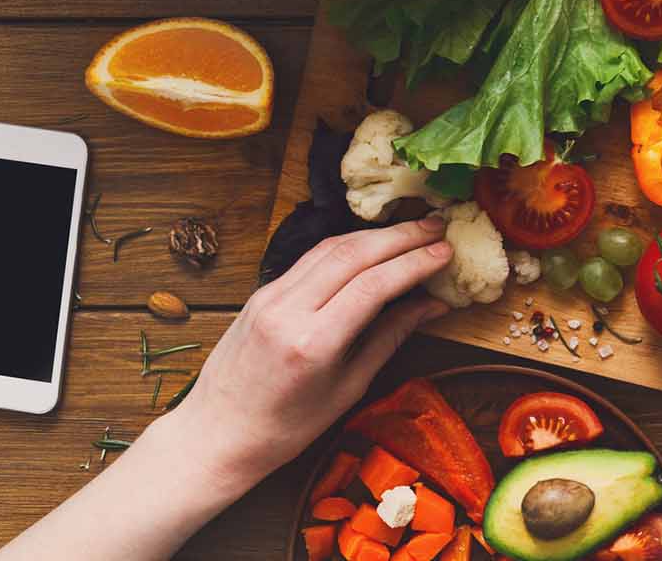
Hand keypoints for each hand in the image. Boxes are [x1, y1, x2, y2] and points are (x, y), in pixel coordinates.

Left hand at [164, 218, 452, 490]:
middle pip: (353, 254)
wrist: (215, 435)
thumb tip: (432, 306)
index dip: (415, 262)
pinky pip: (310, 259)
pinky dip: (346, 246)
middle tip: (437, 227)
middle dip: (401, 236)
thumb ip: (389, 338)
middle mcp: (288, 311)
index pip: (374, 284)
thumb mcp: (348, 389)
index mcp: (313, 343)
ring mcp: (269, 298)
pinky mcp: (261, 293)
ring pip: (330, 248)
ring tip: (412, 230)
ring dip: (375, 234)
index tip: (446, 251)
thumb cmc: (286, 428)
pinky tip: (371, 245)